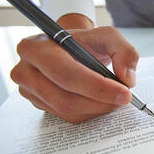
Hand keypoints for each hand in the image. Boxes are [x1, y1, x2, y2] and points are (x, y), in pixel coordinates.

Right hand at [10, 26, 138, 123]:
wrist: (71, 48)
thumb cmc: (85, 42)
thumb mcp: (108, 37)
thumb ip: (124, 52)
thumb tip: (127, 78)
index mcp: (37, 47)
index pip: (66, 73)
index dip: (97, 87)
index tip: (124, 93)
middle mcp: (26, 69)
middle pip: (65, 98)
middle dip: (100, 101)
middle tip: (124, 99)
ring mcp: (29, 90)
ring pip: (67, 111)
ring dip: (97, 109)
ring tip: (114, 98)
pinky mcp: (38, 104)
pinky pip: (67, 116)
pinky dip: (90, 112)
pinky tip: (101, 102)